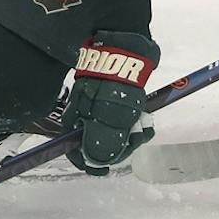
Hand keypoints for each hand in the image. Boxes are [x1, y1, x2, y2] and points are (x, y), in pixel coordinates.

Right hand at [63, 31, 158, 174]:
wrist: (124, 48)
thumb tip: (96, 161)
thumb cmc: (115, 86)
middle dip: (119, 145)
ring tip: (143, 123)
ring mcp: (96, 103)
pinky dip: (132, 120)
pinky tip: (143, 114)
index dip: (90, 163)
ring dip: (129, 132)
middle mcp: (82, 113)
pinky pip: (120, 116)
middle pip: (98, 142)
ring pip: (112, 129)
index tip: (105, 169)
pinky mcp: (109, 94)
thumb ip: (102, 144)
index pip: (76, 150)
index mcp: (75, 120)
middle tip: (136, 136)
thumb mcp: (110, 120)